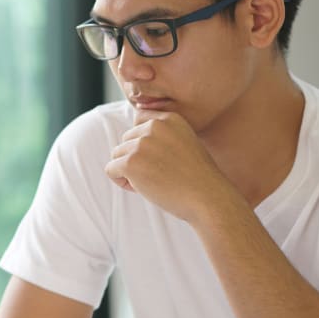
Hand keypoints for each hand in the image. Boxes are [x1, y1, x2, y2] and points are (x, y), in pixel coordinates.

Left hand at [104, 111, 237, 223]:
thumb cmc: (196, 178)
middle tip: (158, 174)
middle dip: (135, 158)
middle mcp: (154, 127)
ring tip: (153, 181)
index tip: (160, 158)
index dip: (143, 143)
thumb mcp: (184, 143)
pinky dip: (121, 182)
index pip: (138, 121)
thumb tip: (131, 132)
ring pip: (117, 155)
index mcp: (169, 119)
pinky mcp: (130, 162)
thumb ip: (162, 135)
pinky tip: (142, 188)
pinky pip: (111, 170)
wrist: (207, 198)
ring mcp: (141, 144)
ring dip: (128, 171)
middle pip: (125, 140)